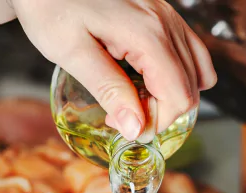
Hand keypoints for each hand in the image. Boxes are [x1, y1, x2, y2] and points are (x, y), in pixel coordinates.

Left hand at [11, 0, 215, 138]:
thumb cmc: (51, 8)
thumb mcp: (72, 53)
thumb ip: (108, 90)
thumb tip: (135, 128)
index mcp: (146, 34)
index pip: (178, 96)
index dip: (156, 123)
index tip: (124, 128)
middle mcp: (165, 22)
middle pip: (189, 87)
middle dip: (160, 113)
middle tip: (121, 116)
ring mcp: (167, 15)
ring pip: (195, 70)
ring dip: (168, 96)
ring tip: (131, 99)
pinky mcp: (161, 14)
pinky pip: (188, 51)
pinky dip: (176, 75)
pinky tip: (147, 81)